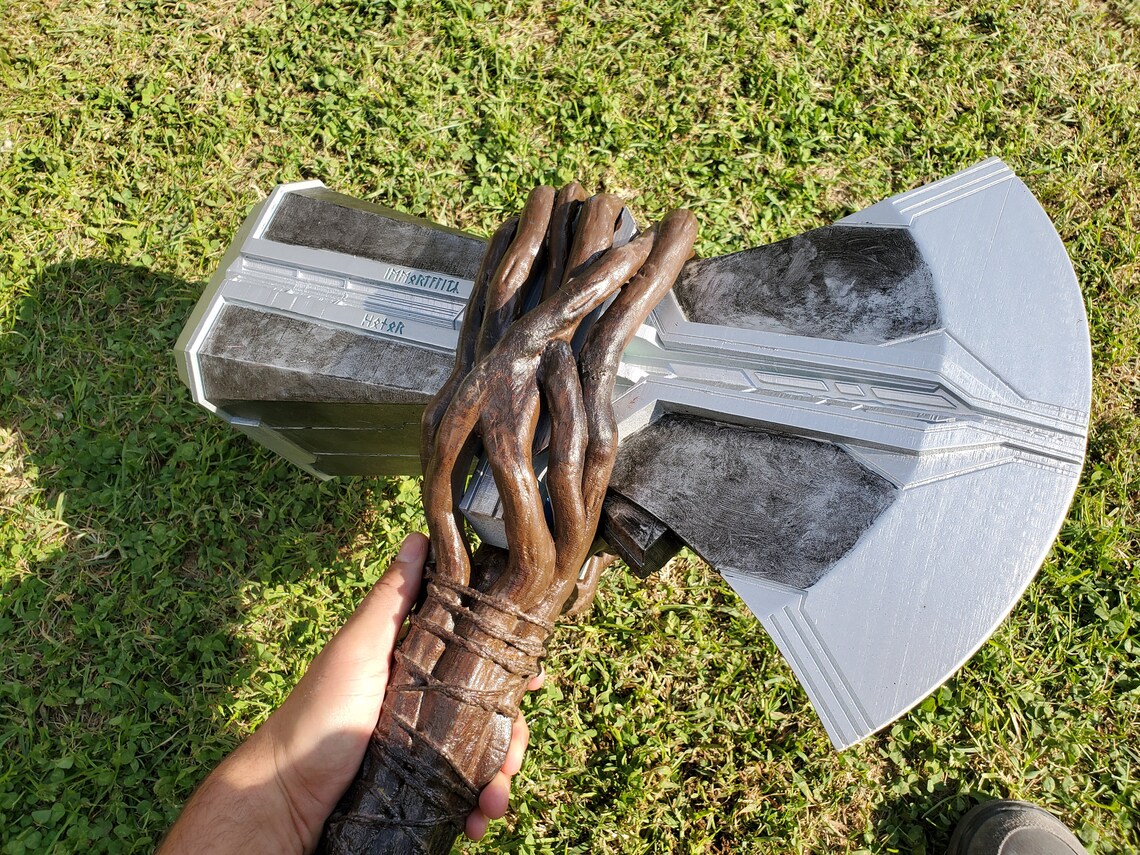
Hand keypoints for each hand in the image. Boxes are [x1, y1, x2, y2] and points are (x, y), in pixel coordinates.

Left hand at [158, 533, 537, 853]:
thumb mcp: (356, 650)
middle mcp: (427, 706)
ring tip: (493, 800)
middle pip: (492, 712)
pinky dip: (478, 809)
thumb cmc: (316, 717)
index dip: (511, 664)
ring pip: (484, 757)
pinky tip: (476, 820)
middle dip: (512, 735)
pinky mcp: (421, 791)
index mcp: (419, 667)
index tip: (535, 675)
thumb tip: (418, 538)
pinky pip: (462, 797)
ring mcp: (426, 751)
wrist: (283, 799)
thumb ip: (391, 600)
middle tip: (512, 756)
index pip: (479, 656)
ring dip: (500, 779)